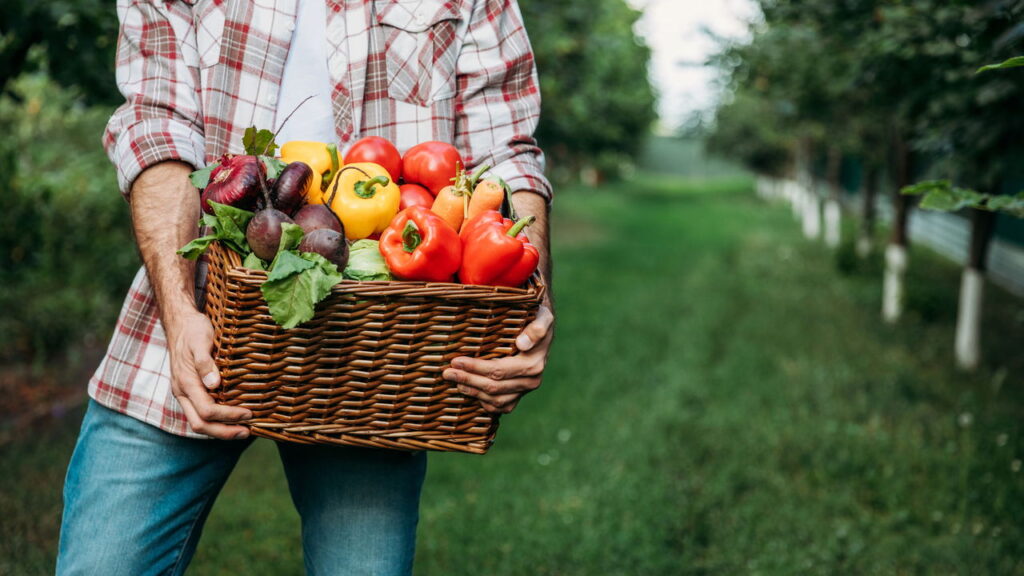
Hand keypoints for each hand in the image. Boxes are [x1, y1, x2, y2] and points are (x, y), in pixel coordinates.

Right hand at [166, 310, 251, 438]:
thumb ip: (205, 363)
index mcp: (185, 383)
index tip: (249, 413)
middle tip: (247, 432)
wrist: (180, 323)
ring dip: (221, 430)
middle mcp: (182, 392)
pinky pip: (201, 413)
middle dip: (224, 432)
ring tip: (243, 430)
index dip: (228, 416)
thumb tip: (214, 385)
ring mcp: (185, 393)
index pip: (207, 410)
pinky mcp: (190, 391)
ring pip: (199, 422)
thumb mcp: (201, 340)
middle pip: (200, 424)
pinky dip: (217, 421)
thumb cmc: (192, 330)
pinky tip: (233, 418)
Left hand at [444, 305, 554, 413]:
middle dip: (467, 380)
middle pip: (493, 387)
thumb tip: (522, 344)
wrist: (540, 329)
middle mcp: (530, 381)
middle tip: (447, 372)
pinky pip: (498, 407)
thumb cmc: (536, 319)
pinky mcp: (517, 396)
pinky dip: (482, 401)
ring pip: (494, 400)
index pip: (499, 370)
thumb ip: (537, 328)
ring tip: (454, 381)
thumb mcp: (542, 317)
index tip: (456, 361)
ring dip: (472, 392)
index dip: (475, 368)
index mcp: (533, 365)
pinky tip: (468, 391)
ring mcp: (523, 391)